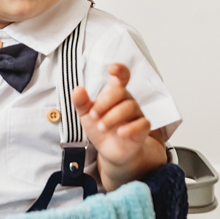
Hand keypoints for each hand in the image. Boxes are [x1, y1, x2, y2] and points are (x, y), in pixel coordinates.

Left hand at [71, 63, 164, 189]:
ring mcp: (136, 114)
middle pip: (121, 92)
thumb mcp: (85, 114)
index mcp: (114, 92)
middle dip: (104, 103)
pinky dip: (131, 128)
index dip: (119, 69)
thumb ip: (81, 102)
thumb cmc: (100, 126)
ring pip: (130, 107)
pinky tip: (120, 133)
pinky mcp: (142, 129)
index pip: (122, 75)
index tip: (111, 68)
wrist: (110, 150)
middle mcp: (127, 100)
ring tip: (101, 127)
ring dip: (113, 117)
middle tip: (93, 116)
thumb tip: (77, 89)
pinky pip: (142, 124)